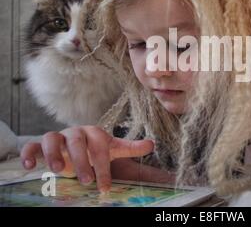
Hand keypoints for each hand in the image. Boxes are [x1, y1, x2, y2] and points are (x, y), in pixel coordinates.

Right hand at [20, 126, 153, 191]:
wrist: (75, 147)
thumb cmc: (95, 149)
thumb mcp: (113, 149)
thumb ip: (130, 147)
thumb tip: (152, 144)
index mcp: (94, 133)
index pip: (100, 145)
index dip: (103, 165)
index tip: (105, 186)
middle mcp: (75, 133)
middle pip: (77, 141)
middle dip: (82, 160)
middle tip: (86, 180)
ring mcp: (58, 137)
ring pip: (52, 138)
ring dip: (54, 154)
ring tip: (58, 171)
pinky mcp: (41, 144)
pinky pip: (32, 145)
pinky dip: (29, 153)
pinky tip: (30, 167)